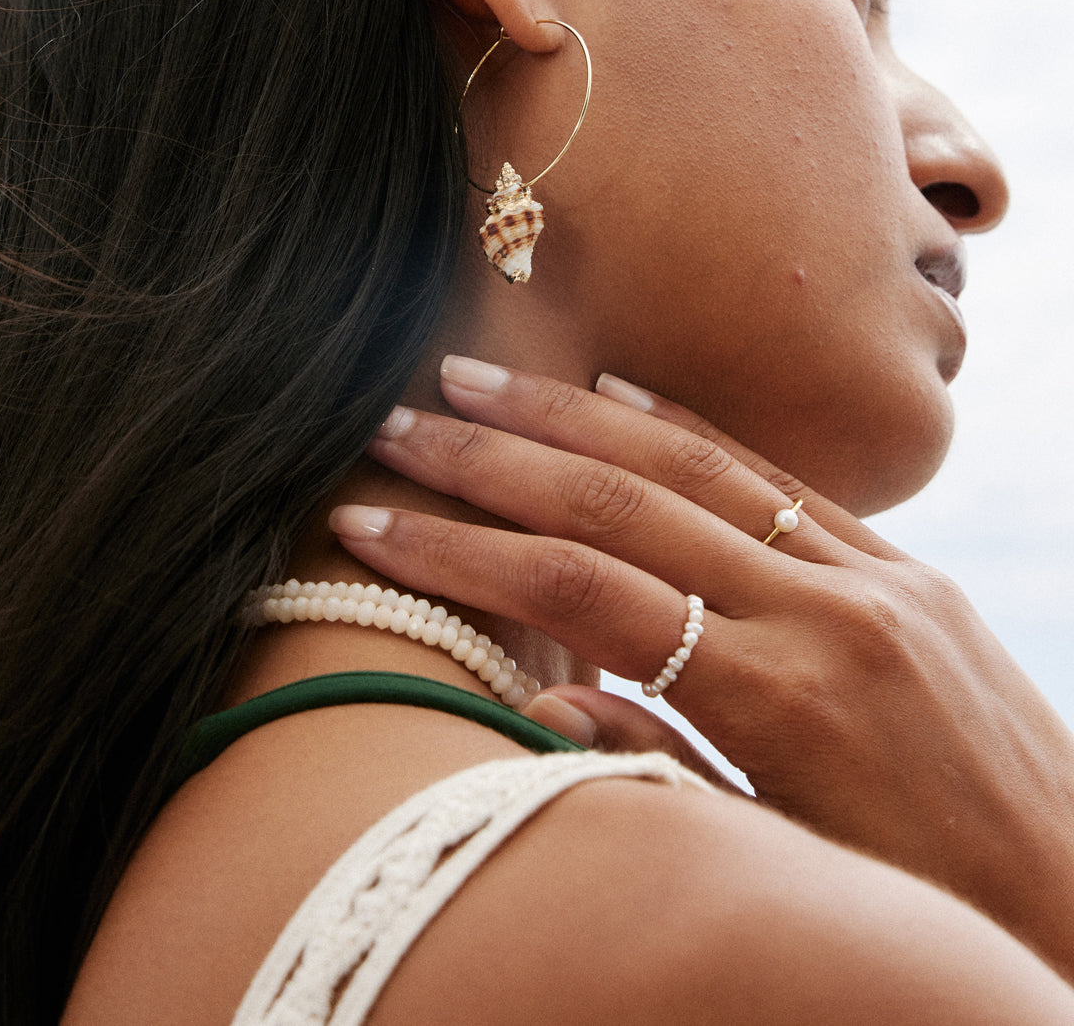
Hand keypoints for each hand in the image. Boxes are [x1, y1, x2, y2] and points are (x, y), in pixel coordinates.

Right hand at [330, 358, 1073, 977]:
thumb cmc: (926, 913)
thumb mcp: (778, 866)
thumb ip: (654, 769)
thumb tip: (542, 703)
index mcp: (782, 701)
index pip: (581, 597)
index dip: (463, 557)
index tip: (368, 526)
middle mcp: (827, 612)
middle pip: (621, 508)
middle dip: (495, 460)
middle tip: (398, 422)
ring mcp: (875, 577)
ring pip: (695, 467)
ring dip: (571, 417)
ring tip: (479, 380)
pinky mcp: (907, 569)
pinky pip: (777, 477)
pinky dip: (684, 432)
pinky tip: (615, 396)